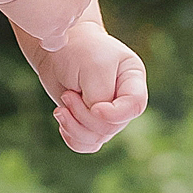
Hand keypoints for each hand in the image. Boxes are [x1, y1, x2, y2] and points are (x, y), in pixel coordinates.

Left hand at [25, 16, 148, 156]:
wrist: (57, 48)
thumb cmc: (79, 50)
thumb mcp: (93, 67)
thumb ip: (99, 95)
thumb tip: (96, 119)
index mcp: (133, 80)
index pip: (135, 106)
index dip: (115, 114)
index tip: (95, 108)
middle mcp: (123, 100)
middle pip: (112, 126)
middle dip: (84, 115)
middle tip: (68, 95)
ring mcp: (108, 114)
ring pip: (98, 138)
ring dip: (74, 125)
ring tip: (62, 105)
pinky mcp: (90, 123)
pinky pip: (87, 144)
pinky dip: (71, 137)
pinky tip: (62, 119)